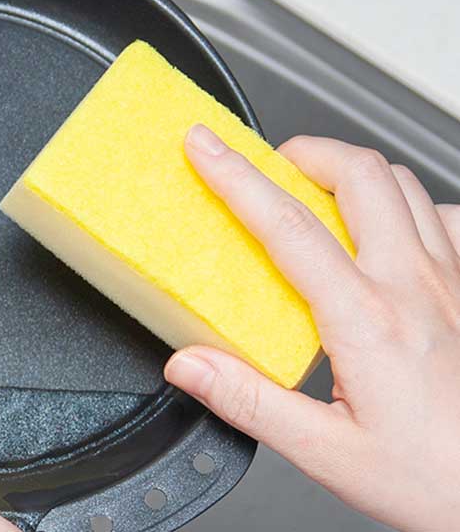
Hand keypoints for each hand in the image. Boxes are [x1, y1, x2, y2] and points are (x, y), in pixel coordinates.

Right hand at [167, 126, 459, 531]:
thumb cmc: (436, 478)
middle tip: (268, 165)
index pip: (288, 225)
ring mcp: (449, 281)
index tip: (204, 145)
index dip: (237, 176)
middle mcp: (413, 286)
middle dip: (303, 151)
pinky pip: (443, 215)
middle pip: (358, 173)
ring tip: (315, 190)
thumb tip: (190, 364)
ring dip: (351, 171)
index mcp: (367, 320)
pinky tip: (384, 229)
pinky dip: (406, 203)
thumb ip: (249, 402)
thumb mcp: (327, 454)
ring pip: (402, 183)